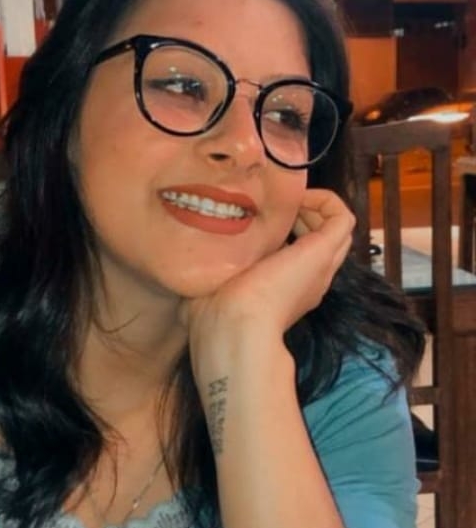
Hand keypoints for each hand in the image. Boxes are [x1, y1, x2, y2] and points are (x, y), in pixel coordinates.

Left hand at [184, 188, 353, 387]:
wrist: (235, 329)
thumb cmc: (215, 319)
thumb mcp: (208, 292)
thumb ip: (206, 280)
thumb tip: (185, 274)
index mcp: (283, 291)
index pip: (297, 255)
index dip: (285, 231)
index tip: (258, 220)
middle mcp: (308, 279)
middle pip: (323, 241)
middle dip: (303, 216)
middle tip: (275, 208)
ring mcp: (319, 266)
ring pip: (337, 230)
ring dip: (314, 208)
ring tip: (286, 201)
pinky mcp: (323, 251)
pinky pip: (341, 218)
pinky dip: (324, 201)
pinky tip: (295, 198)